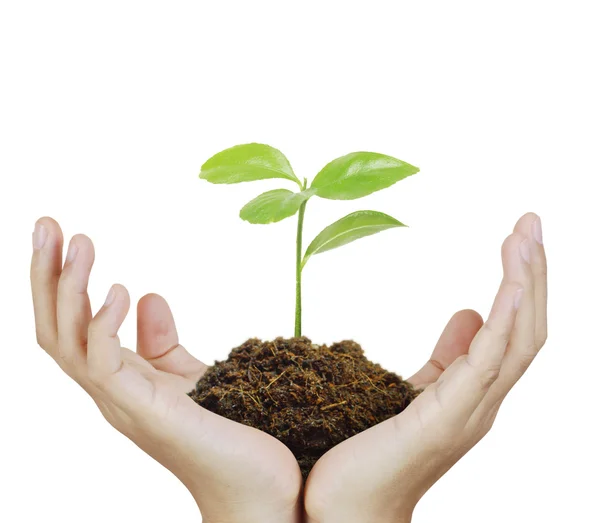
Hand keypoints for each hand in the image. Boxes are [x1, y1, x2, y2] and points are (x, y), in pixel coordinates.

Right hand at [30, 217, 302, 522]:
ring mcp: (123, 405)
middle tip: (47, 222)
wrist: (260, 488)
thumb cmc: (227, 433)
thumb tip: (149, 295)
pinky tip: (119, 290)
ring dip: (68, 289)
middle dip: (47, 275)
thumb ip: (162, 343)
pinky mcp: (146, 413)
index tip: (63, 233)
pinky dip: (103, 326)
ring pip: (69, 343)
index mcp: (119, 380)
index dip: (61, 281)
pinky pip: (105, 367)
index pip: (72, 325)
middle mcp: (110, 392)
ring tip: (79, 243)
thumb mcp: (189, 375)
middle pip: (56, 329)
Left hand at [303, 213, 546, 522]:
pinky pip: (487, 363)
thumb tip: (468, 311)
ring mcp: (469, 411)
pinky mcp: (444, 417)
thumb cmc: (375, 452)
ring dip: (524, 284)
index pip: (513, 328)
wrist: (347, 508)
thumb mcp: (417, 390)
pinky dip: (503, 321)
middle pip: (524, 327)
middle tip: (530, 220)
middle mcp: (483, 400)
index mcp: (475, 390)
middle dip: (531, 272)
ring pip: (516, 339)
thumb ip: (448, 356)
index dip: (521, 282)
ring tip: (525, 235)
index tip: (518, 237)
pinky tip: (509, 284)